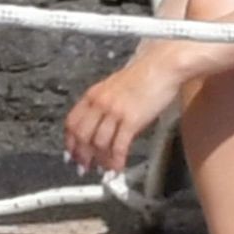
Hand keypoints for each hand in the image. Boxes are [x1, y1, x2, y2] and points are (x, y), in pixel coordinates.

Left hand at [63, 48, 188, 174]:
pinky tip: (118, 166)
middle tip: (84, 167)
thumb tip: (98, 126)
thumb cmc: (145, 74)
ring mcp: (115, 111)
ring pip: (99, 144)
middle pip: (82, 136)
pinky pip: (119, 146)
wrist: (163, 65)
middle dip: (82, 155)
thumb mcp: (115, 86)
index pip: (72, 123)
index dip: (70, 142)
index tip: (71, 153)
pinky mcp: (132, 120)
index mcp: (94, 94)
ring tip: (105, 168)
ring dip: (101, 160)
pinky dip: (116, 160)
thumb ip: (104, 104)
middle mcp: (101, 103)